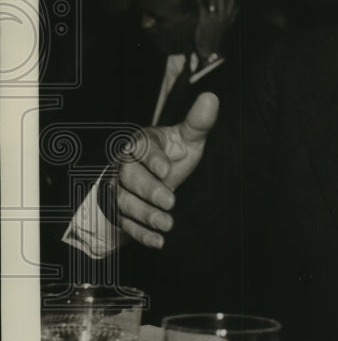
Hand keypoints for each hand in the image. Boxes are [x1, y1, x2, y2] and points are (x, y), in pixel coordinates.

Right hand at [114, 92, 218, 248]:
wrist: (157, 179)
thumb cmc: (172, 154)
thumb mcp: (187, 139)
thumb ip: (198, 123)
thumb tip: (211, 98)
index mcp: (141, 144)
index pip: (139, 147)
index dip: (151, 158)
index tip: (166, 169)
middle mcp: (126, 167)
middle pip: (129, 177)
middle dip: (148, 189)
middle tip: (170, 200)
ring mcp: (122, 191)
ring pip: (126, 202)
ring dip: (145, 214)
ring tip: (167, 223)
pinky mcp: (124, 213)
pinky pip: (127, 225)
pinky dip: (142, 234)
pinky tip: (158, 241)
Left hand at [194, 0, 237, 63]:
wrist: (212, 51)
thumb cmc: (219, 40)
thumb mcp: (230, 27)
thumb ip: (234, 16)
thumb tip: (239, 7)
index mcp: (231, 18)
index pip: (233, 1)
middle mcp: (224, 16)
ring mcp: (214, 17)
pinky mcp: (205, 19)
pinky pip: (202, 5)